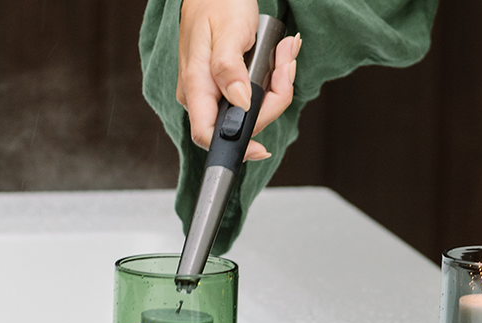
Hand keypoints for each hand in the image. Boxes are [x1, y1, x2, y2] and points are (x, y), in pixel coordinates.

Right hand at [177, 0, 300, 161]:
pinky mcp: (227, 86)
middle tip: (285, 64)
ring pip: (254, 109)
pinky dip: (273, 79)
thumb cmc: (217, 3)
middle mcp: (202, 95)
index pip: (207, 134)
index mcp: (196, 85)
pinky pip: (255, 95)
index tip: (262, 148)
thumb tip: (240, 103)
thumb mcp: (228, 31)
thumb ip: (229, 68)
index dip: (236, 146)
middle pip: (242, 123)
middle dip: (272, 99)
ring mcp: (215, 92)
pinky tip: (279, 56)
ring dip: (277, 85)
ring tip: (284, 53)